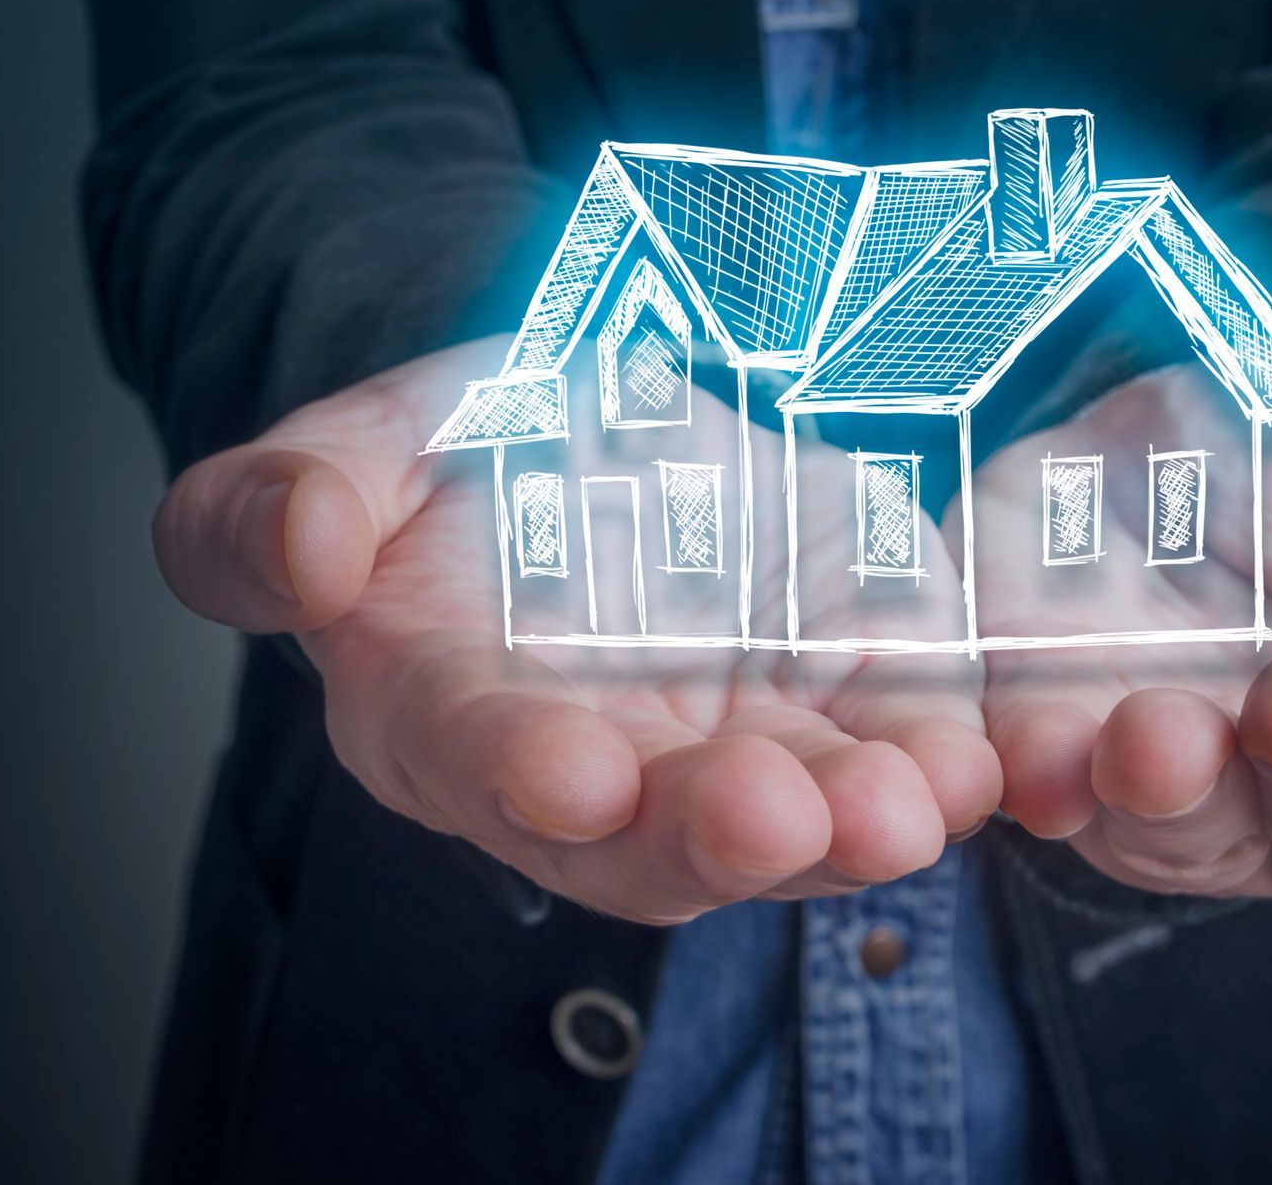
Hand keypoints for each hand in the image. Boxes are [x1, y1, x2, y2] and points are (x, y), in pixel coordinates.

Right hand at [153, 338, 998, 923]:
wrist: (625, 435)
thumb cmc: (478, 450)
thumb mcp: (373, 436)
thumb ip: (285, 502)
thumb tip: (296, 545)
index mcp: (453, 712)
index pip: (470, 756)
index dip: (517, 769)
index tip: (571, 774)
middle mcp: (605, 771)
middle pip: (652, 836)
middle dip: (717, 831)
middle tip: (778, 816)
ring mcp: (739, 750)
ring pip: (794, 823)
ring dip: (855, 826)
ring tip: (912, 802)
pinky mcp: (851, 706)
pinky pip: (901, 754)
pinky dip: (944, 765)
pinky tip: (986, 758)